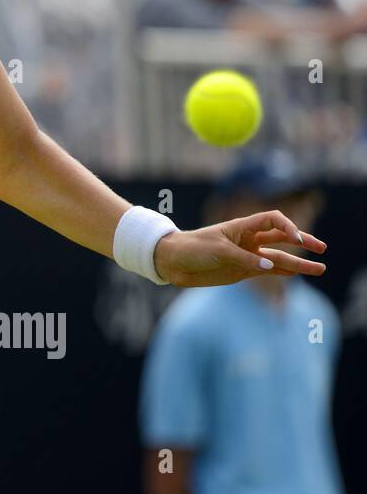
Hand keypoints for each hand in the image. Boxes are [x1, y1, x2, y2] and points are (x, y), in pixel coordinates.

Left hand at [153, 210, 327, 287]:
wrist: (172, 262)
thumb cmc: (192, 248)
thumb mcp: (218, 252)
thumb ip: (245, 259)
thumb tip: (270, 267)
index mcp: (242, 227)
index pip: (272, 220)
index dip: (288, 226)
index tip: (296, 239)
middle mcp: (248, 240)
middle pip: (282, 238)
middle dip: (302, 241)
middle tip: (322, 249)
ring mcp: (247, 256)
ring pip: (279, 258)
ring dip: (298, 263)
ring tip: (320, 269)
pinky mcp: (242, 271)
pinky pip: (268, 271)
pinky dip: (283, 272)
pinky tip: (297, 274)